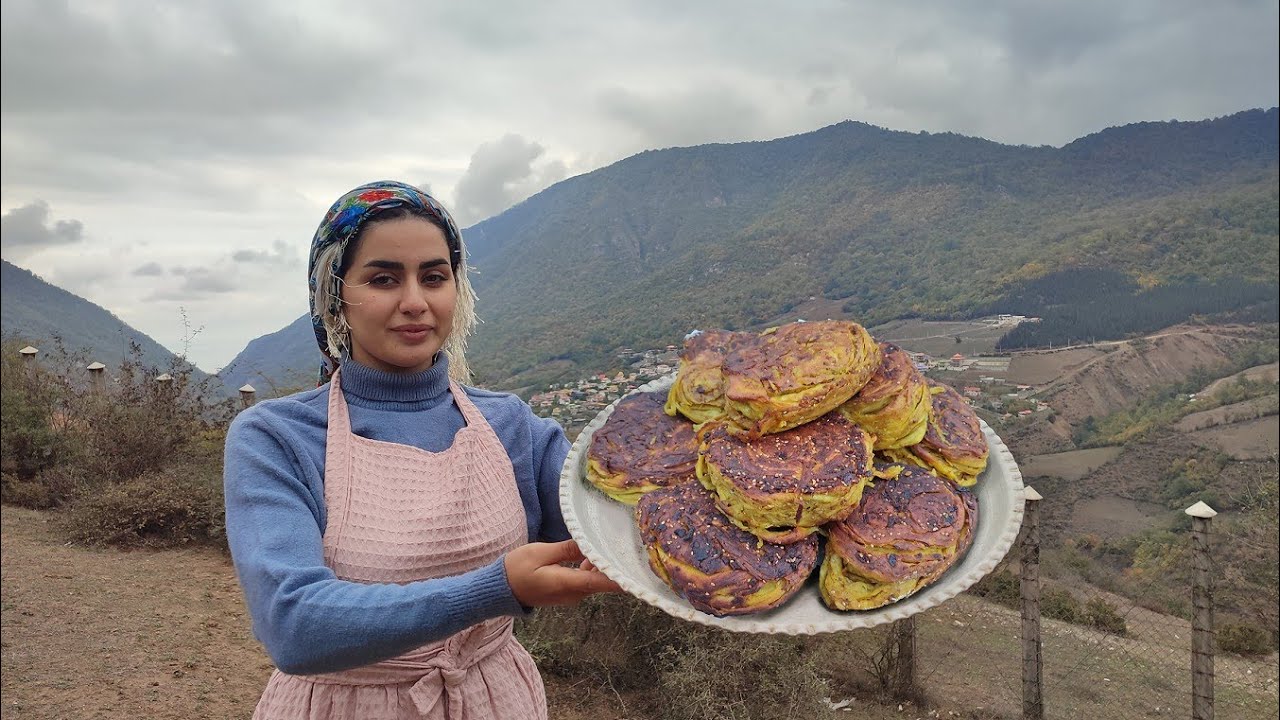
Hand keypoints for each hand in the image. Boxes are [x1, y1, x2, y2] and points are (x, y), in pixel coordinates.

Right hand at [504, 540, 622, 606]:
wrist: (501, 590)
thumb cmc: (517, 570)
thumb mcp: (540, 553)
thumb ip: (567, 549)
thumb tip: (589, 545)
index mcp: (568, 584)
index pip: (602, 583)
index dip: (622, 578)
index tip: (638, 570)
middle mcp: (574, 594)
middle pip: (602, 581)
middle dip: (614, 565)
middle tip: (627, 544)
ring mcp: (571, 595)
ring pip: (595, 580)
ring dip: (602, 565)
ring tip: (610, 544)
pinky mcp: (567, 592)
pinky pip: (586, 580)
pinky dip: (592, 568)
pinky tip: (592, 553)